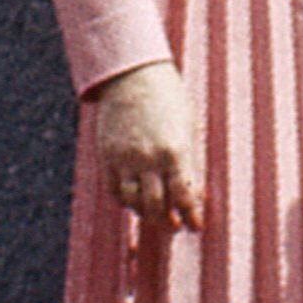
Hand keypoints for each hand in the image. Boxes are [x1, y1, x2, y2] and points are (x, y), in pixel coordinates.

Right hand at [85, 57, 206, 229]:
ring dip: (145, 214)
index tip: (195, 226)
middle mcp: (148, 159)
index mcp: (175, 151)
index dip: (191, 216)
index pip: (184, 196)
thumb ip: (189, 160)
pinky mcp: (107, 156)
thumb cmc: (168, 98)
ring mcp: (125, 159)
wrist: (132, 76)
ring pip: (133, 202)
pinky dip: (124, 200)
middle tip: (174, 226)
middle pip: (157, 206)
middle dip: (167, 221)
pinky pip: (115, 190)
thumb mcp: (187, 127)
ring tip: (155, 215)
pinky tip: (134, 200)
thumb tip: (193, 191)